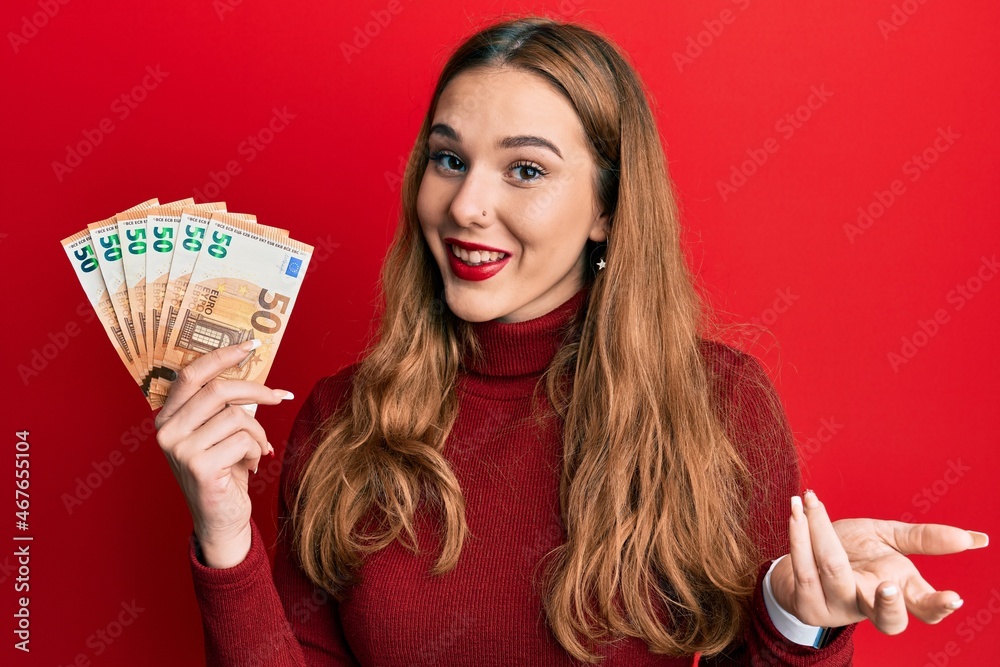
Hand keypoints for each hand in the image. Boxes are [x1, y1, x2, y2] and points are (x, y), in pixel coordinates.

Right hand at [154, 340, 293, 567]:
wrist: (221, 518)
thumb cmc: (224, 471)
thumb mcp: (219, 432)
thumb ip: (225, 405)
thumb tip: (255, 368)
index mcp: (167, 417)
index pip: (191, 374)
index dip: (222, 356)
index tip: (251, 345)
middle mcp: (167, 431)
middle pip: (219, 390)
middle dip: (257, 391)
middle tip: (279, 397)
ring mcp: (180, 449)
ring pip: (237, 416)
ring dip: (258, 432)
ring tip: (256, 449)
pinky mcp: (199, 466)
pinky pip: (243, 440)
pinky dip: (256, 450)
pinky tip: (250, 465)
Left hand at [769, 489, 988, 633]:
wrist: (808, 559)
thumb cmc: (855, 552)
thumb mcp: (890, 540)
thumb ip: (925, 538)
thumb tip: (976, 539)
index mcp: (897, 590)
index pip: (924, 608)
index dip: (938, 606)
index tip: (954, 597)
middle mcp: (870, 604)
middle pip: (887, 620)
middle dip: (889, 605)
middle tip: (889, 585)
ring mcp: (838, 606)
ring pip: (832, 572)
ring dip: (820, 533)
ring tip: (811, 502)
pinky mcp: (808, 601)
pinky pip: (804, 567)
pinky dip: (799, 534)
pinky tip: (798, 510)